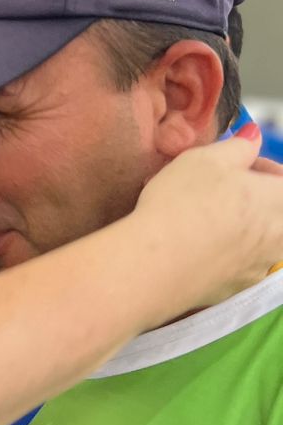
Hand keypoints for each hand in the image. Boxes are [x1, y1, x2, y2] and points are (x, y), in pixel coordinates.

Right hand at [133, 127, 282, 308]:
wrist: (155, 263)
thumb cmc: (182, 204)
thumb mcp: (207, 158)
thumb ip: (239, 146)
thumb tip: (253, 137)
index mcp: (279, 200)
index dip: (262, 168)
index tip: (239, 166)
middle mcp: (279, 236)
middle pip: (277, 211)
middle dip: (253, 198)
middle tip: (220, 191)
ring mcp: (260, 266)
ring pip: (261, 239)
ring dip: (240, 226)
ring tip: (203, 219)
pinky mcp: (239, 288)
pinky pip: (241, 264)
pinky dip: (226, 252)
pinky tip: (196, 246)